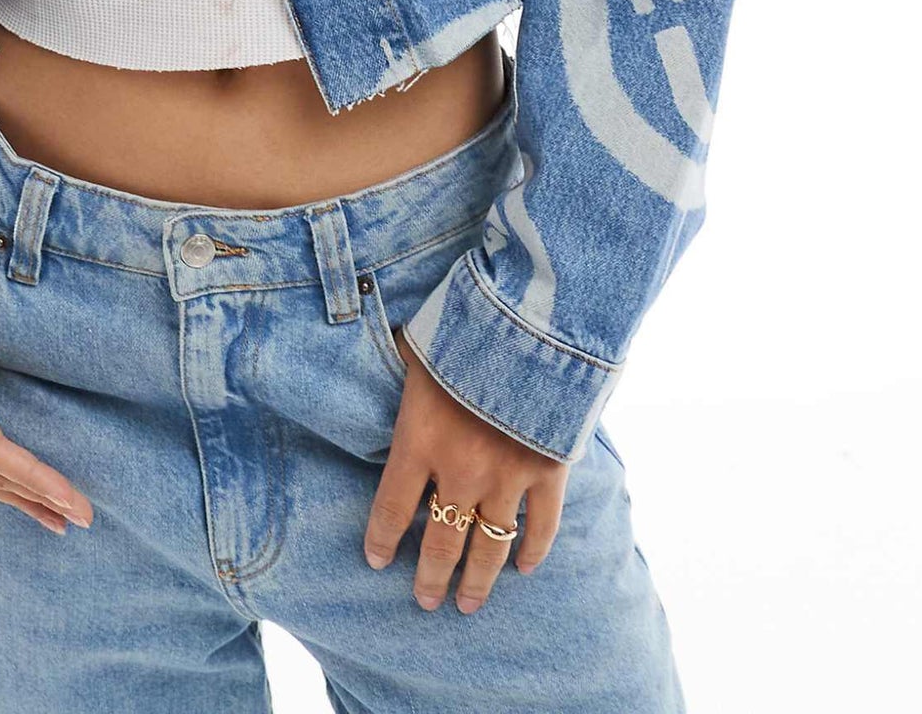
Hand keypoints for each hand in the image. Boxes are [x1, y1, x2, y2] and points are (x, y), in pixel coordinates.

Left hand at [363, 324, 567, 613]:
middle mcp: (459, 470)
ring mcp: (507, 476)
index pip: (392, 508)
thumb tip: (373, 353)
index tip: (377, 561)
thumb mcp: (416, 347)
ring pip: (489, 547)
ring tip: (468, 604)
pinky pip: (541, 526)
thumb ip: (399, 369)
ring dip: (478, 580)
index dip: (383, 539)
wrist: (532, 318)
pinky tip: (524, 568)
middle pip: (441, 542)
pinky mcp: (548, 470)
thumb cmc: (463, 325)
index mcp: (419, 440)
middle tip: (426, 601)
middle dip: (431, 577)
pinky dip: (533, 550)